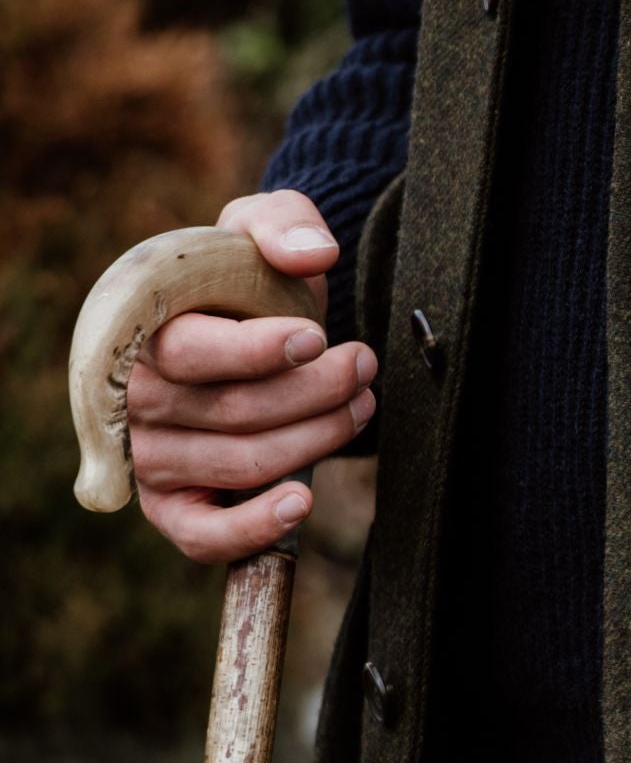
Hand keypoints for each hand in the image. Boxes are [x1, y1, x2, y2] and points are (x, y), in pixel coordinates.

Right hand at [128, 191, 376, 563]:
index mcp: (138, 328)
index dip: (256, 351)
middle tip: (363, 366)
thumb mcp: (261, 233)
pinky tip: (303, 500)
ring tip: (361, 405)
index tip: (318, 338)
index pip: (189, 351)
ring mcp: (149, 457)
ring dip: (316, 438)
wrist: (248, 332)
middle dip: (314, 391)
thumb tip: (313, 254)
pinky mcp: (171, 509)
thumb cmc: (245, 284)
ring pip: (242, 463)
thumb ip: (285, 224)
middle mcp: (134, 398)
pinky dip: (255, 527)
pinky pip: (204, 538)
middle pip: (232, 411)